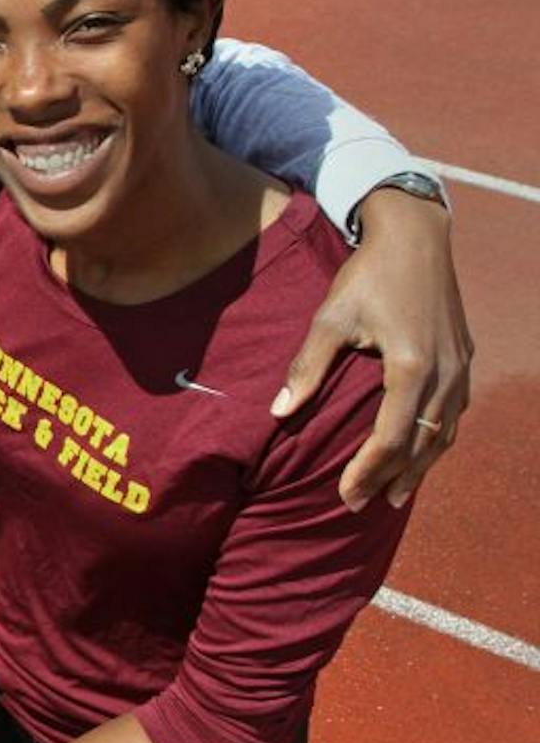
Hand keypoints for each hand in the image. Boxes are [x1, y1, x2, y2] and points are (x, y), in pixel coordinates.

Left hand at [278, 188, 470, 509]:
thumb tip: (277, 412)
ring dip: (420, 466)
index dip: (367, 472)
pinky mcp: (464, 357)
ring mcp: (460, 366)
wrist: (416, 236)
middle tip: (363, 505)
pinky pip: (454, 412)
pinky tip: (422, 452)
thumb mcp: (330, 317)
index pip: (390, 438)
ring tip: (395, 494)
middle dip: (392, 478)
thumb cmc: (367, 275)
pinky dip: (437, 439)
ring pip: (445, 432)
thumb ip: (307, 367)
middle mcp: (444, 371)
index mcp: (410, 366)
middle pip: (421, 444)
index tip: (343, 496)